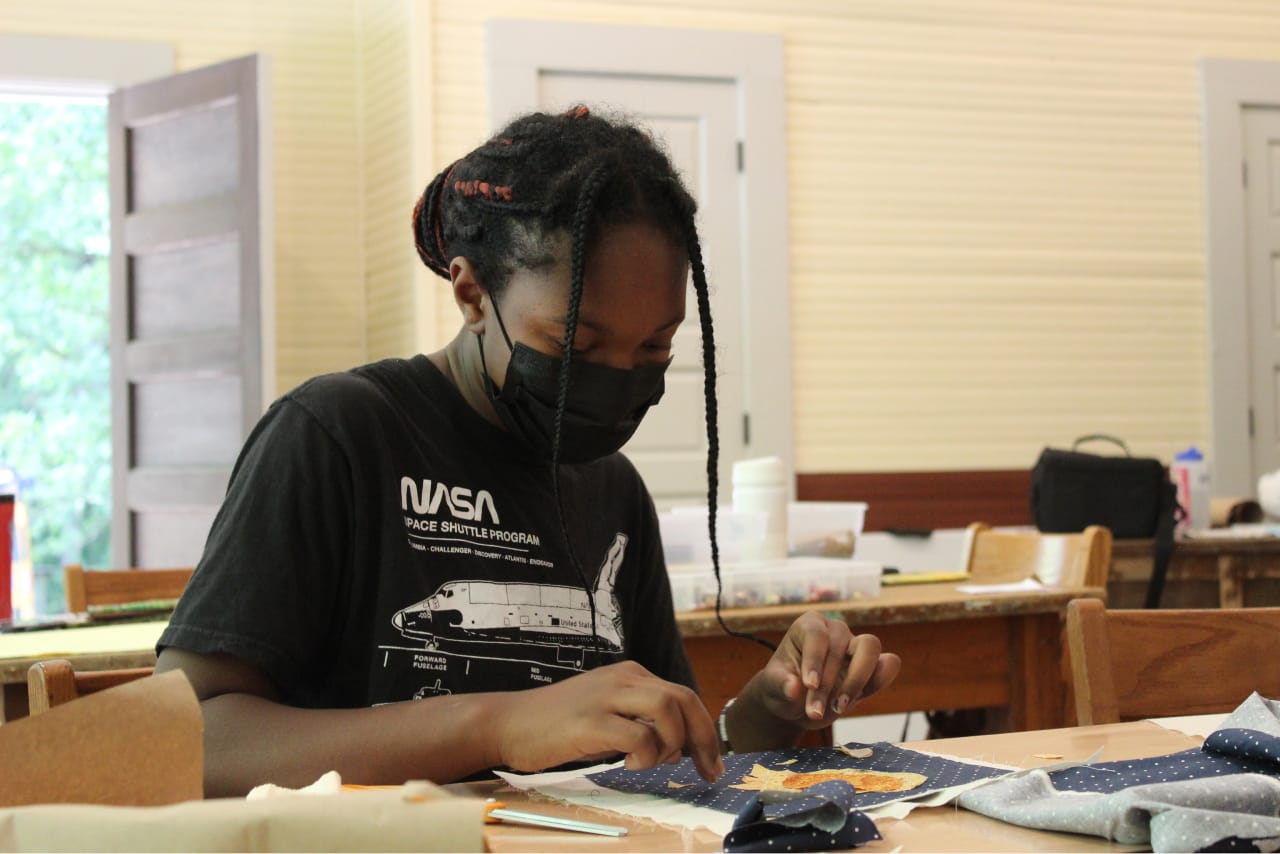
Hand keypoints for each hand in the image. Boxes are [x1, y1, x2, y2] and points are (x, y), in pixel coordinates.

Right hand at [491, 661, 724, 780]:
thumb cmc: (558, 725)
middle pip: (683, 699)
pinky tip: (628, 763)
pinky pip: (637, 734)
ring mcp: (605, 696)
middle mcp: (622, 678)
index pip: (683, 696)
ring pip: (666, 707)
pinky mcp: (589, 720)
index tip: (711, 762)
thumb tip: (678, 747)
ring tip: (653, 760)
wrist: (508, 723)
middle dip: (703, 738)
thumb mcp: (607, 714)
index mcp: (630, 675)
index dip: (705, 731)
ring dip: (672, 741)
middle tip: (707, 771)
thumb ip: (641, 721)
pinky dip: (645, 754)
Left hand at [746, 611, 900, 730]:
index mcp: (808, 626)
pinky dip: (880, 680)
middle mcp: (835, 630)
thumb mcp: (772, 687)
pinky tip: (859, 700)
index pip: (817, 635)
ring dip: (856, 680)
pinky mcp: (872, 666)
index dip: (814, 660)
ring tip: (839, 707)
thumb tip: (794, 688)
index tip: (809, 685)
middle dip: (829, 682)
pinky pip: (888, 664)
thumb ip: (780, 685)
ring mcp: (856, 646)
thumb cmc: (782, 688)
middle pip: (842, 646)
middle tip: (814, 710)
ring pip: (870, 647)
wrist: (797, 706)